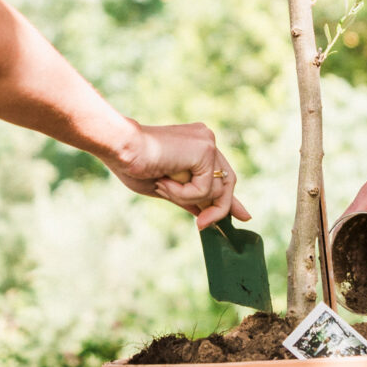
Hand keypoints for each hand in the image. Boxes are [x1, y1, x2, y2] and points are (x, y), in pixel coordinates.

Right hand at [110, 122, 249, 228]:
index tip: (244, 216)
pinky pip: (204, 189)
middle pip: (226, 183)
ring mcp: (208, 143)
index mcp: (197, 145)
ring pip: (215, 190)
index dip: (230, 199)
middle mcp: (206, 140)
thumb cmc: (134, 166)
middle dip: (218, 209)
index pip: (221, 175)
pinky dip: (184, 193)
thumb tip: (207, 217)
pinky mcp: (206, 150)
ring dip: (186, 198)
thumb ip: (190, 198)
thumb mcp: (168, 188)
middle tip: (200, 226)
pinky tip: (165, 181)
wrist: (121, 149)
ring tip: (162, 185)